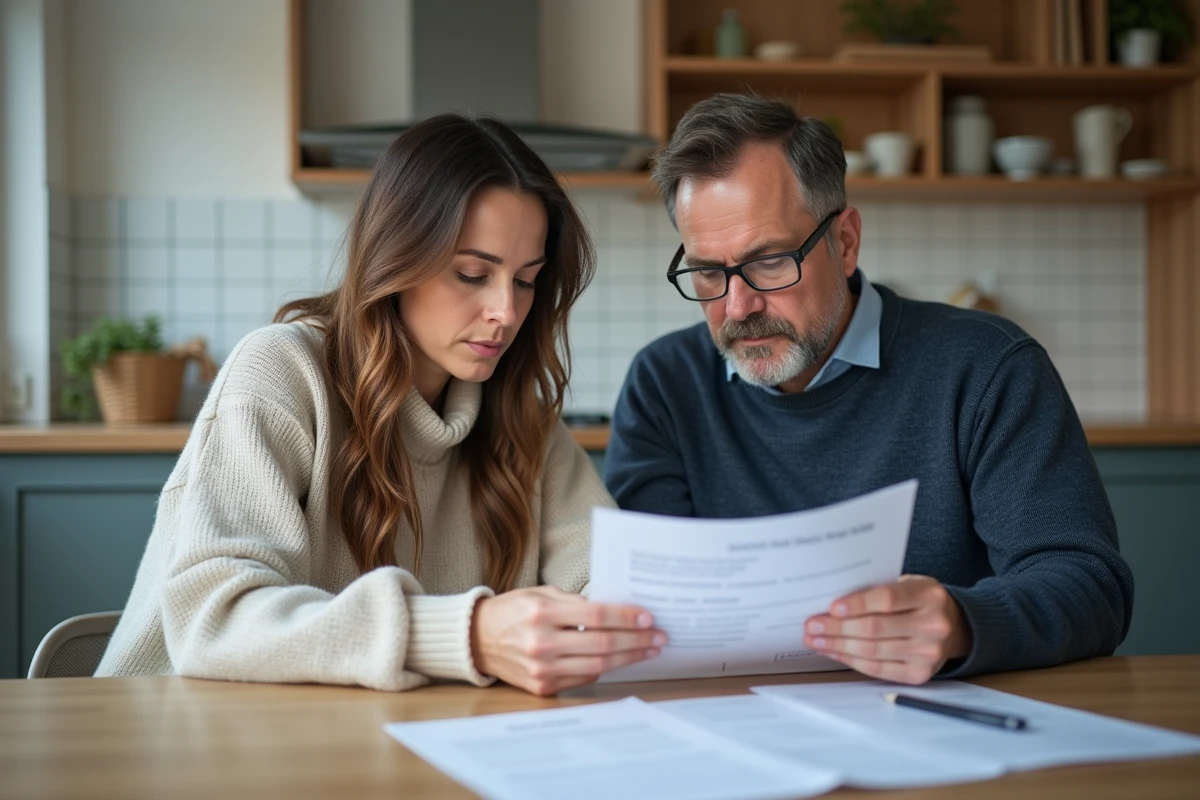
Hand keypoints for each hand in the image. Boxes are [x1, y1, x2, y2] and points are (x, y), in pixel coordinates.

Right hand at [470, 586, 665, 695]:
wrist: (478, 640)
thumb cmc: (513, 611)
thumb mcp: (541, 594)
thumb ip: (576, 602)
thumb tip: (616, 611)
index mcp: (542, 614)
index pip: (595, 615)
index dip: (626, 617)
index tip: (648, 617)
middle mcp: (541, 643)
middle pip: (602, 643)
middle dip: (636, 640)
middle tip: (659, 637)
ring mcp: (541, 669)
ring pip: (597, 666)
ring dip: (628, 658)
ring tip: (648, 650)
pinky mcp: (542, 687)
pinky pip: (582, 679)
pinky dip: (605, 669)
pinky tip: (620, 660)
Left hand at [803, 575, 971, 684]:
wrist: (952, 626)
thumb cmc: (918, 600)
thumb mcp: (907, 584)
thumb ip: (878, 589)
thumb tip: (832, 603)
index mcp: (929, 596)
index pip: (887, 599)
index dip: (857, 604)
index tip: (832, 607)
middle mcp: (934, 626)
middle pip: (875, 628)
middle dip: (838, 628)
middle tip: (812, 625)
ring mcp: (928, 653)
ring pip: (873, 651)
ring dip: (838, 646)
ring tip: (816, 640)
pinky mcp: (919, 674)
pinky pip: (877, 669)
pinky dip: (851, 661)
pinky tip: (834, 652)